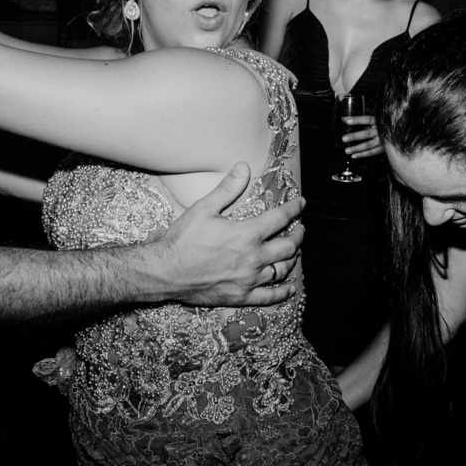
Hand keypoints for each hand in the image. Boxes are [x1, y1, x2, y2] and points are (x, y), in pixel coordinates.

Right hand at [152, 162, 303, 306]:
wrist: (165, 272)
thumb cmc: (182, 240)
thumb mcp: (204, 208)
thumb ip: (228, 188)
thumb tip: (243, 167)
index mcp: (247, 234)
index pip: (280, 218)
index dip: (294, 209)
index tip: (300, 204)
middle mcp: (253, 258)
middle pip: (288, 246)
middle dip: (298, 235)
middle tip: (300, 228)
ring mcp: (249, 279)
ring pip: (283, 270)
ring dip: (292, 259)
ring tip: (294, 252)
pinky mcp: (241, 296)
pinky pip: (269, 297)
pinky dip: (282, 292)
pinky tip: (290, 288)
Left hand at [341, 115, 384, 158]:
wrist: (399, 132)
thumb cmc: (383, 123)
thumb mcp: (375, 119)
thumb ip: (361, 120)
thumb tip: (343, 118)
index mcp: (379, 121)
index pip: (367, 119)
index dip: (358, 120)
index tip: (347, 121)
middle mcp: (381, 131)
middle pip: (367, 134)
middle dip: (355, 136)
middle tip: (344, 139)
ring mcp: (383, 141)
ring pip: (368, 145)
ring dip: (357, 148)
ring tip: (347, 150)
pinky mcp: (384, 148)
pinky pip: (372, 152)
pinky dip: (363, 154)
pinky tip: (354, 156)